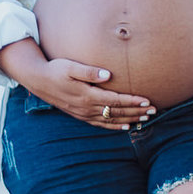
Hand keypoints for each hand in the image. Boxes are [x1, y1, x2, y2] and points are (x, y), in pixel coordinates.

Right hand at [29, 60, 154, 128]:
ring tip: (146, 119)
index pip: (115, 100)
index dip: (132, 101)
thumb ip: (89, 71)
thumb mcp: (70, 66)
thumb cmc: (55, 69)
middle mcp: (87, 107)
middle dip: (136, 111)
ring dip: (130, 119)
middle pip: (117, 112)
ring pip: (111, 119)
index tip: (147, 100)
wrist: (38, 81)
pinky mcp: (80, 115)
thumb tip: (108, 75)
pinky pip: (100, 124)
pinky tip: (125, 126)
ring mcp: (83, 113)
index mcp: (87, 95)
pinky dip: (114, 126)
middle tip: (154, 110)